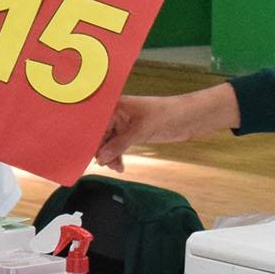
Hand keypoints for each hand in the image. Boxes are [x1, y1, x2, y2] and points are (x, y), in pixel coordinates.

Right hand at [95, 83, 238, 166]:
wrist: (186, 118)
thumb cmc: (165, 115)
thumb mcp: (140, 131)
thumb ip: (118, 144)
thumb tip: (100, 158)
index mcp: (114, 106)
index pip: (94, 125)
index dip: (90, 140)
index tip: (87, 157)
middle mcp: (115, 114)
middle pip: (98, 135)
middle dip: (100, 151)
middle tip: (107, 165)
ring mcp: (121, 124)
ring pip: (106, 143)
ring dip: (109, 156)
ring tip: (117, 167)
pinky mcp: (129, 133)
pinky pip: (116, 146)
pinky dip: (116, 156)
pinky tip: (120, 166)